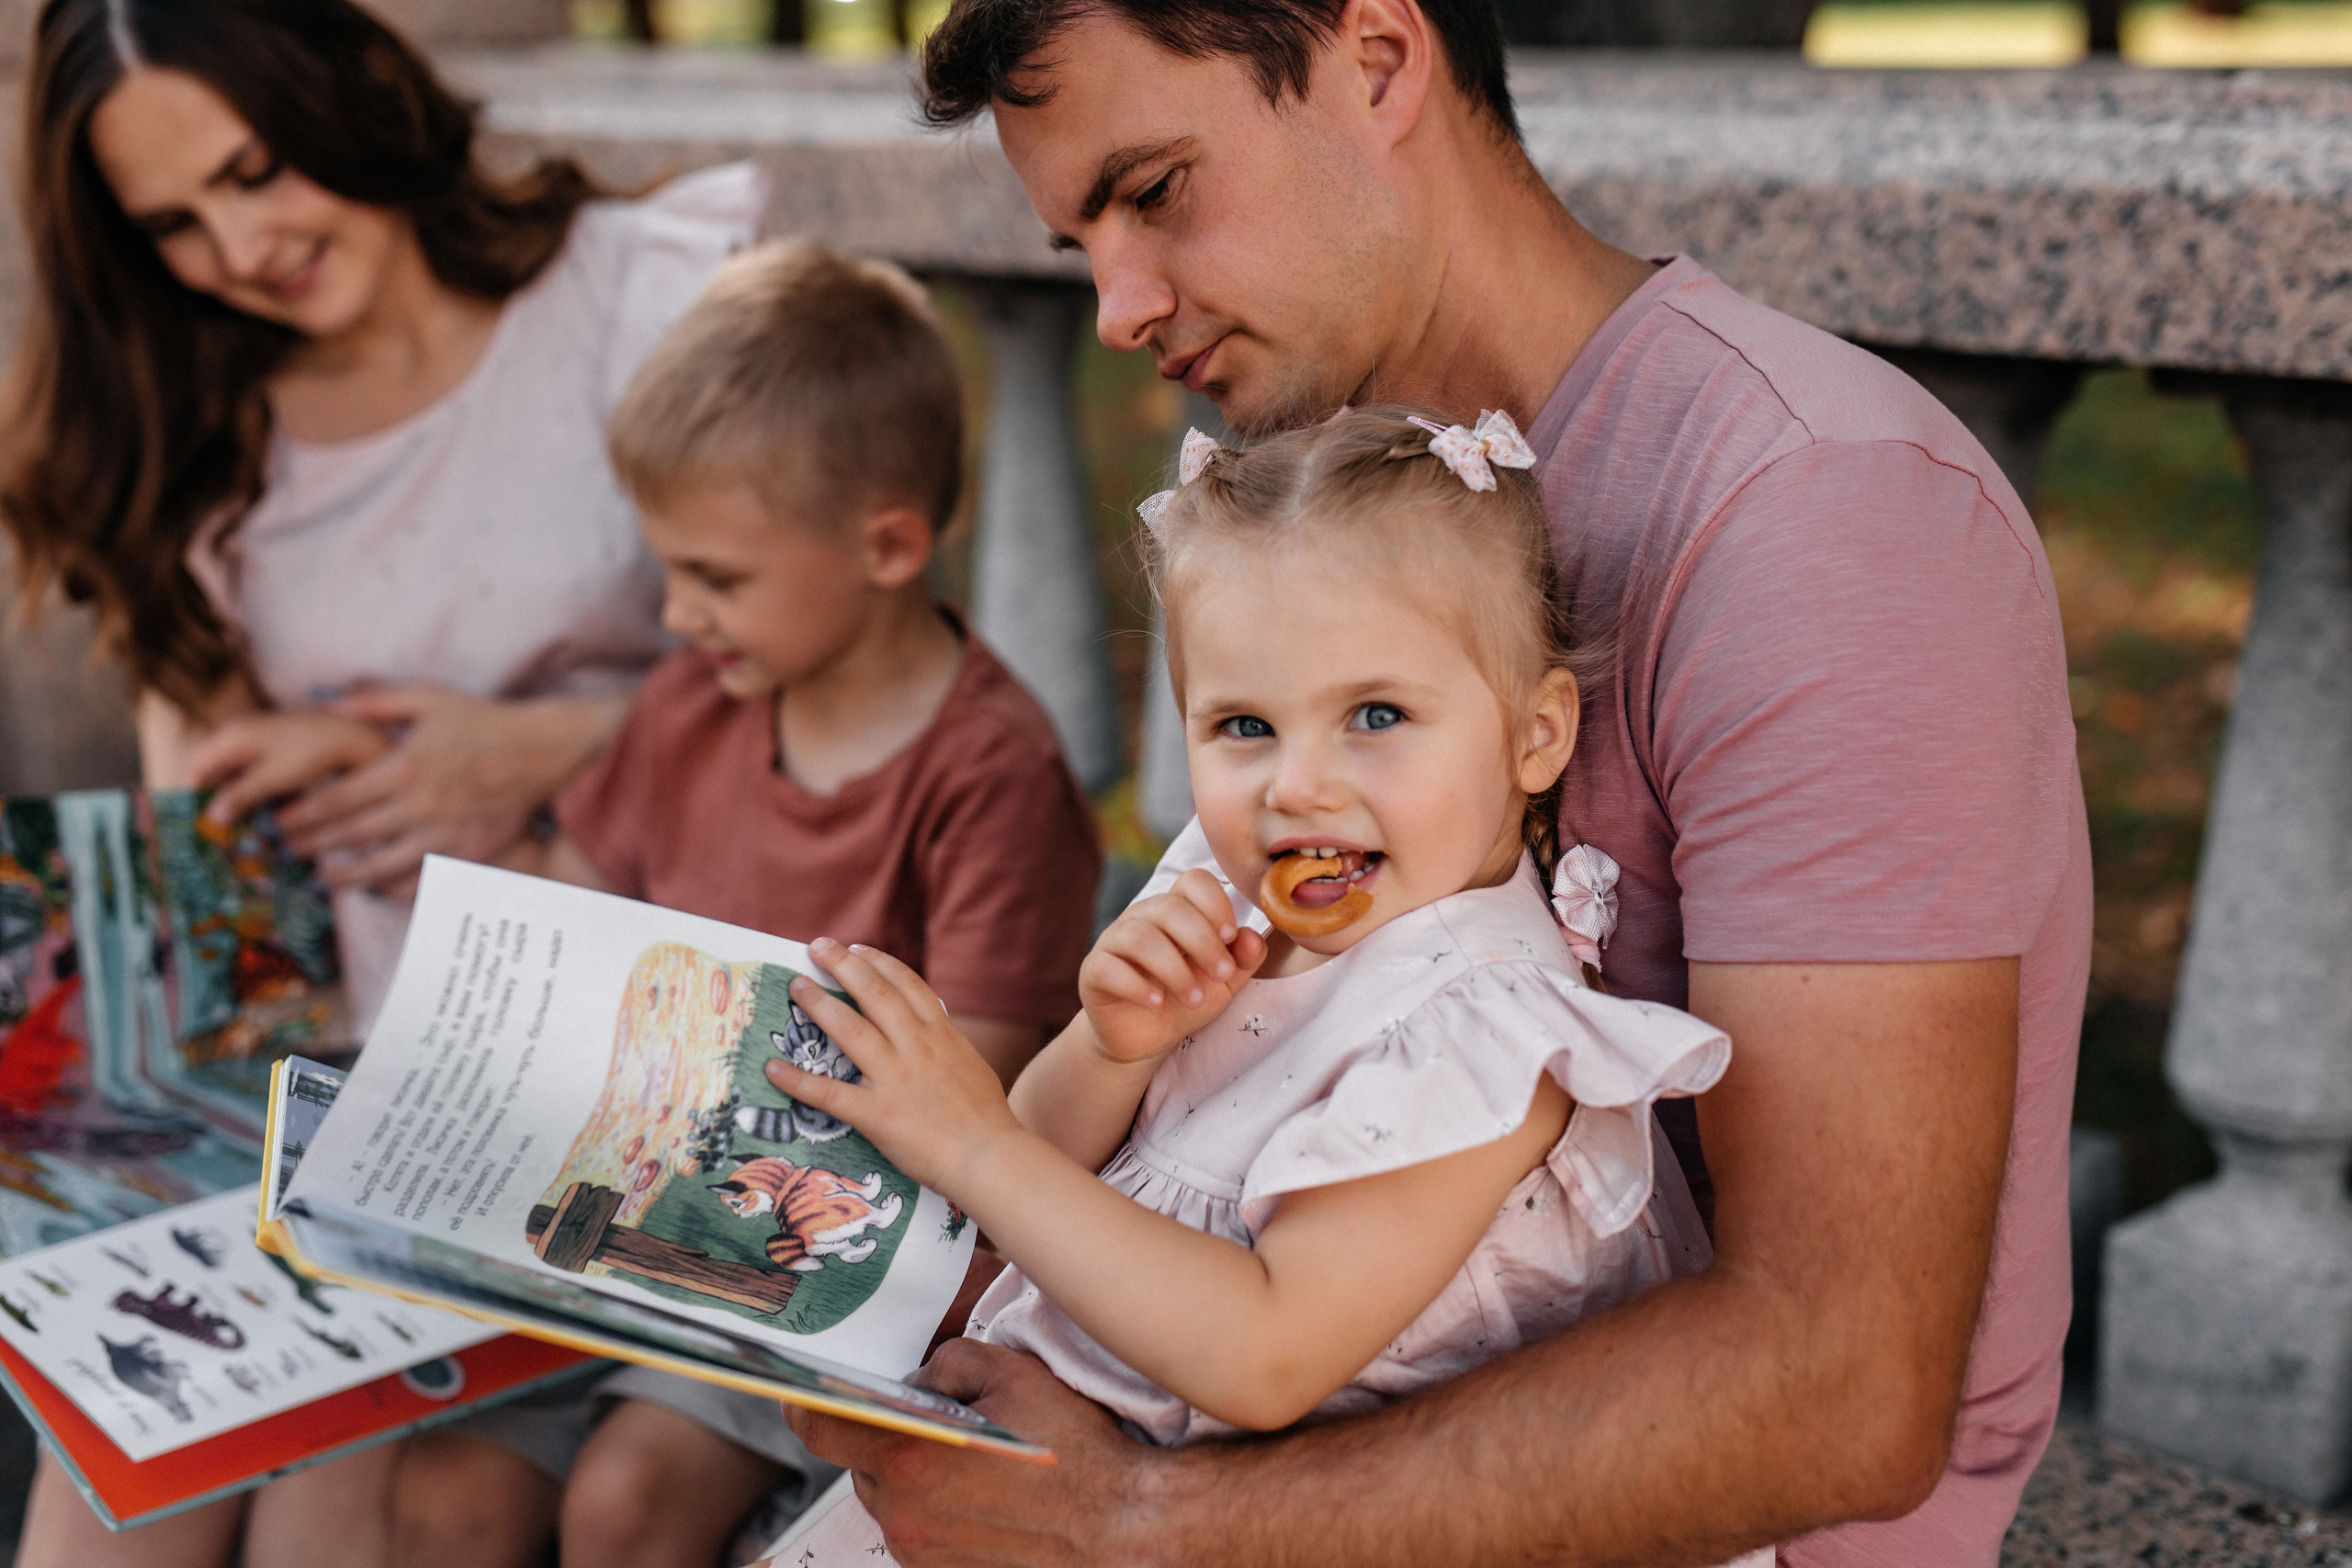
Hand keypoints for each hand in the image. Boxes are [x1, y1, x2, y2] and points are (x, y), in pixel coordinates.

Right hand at [186, 711, 392, 825]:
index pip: (194, 769)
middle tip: (215, 837)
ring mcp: (256, 745)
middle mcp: (238, 737)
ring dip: (234, 805)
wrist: (354, 736)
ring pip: (232, 780)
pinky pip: (252, 779)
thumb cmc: (312, 753)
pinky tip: (259, 822)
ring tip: (236, 835)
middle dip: (213, 805)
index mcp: (230, 737)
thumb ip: (240, 796)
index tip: (195, 828)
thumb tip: (211, 817)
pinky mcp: (273, 755)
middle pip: (211, 776)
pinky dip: (253, 799)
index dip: (190, 799)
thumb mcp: (273, 778)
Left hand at [272, 686, 618, 897]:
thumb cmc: (483, 721)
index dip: (302, 814)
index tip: (280, 821)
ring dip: (344, 875)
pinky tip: (376, 887)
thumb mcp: (428, 699)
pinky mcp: (468, 853)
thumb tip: (326, 704)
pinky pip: (422, 880)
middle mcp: (419, 806)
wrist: (542, 750)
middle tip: (285, 850)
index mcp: (404, 768)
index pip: (336, 800)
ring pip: (380, 866)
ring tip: (322, 876)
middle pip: (350, 835)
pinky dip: (393, 888)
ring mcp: (444, 834)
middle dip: (311, 844)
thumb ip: (375, 702)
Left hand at [768, 940, 1025, 1194]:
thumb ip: (946, 1044)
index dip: (878, 962)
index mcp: (941, 1034)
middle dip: (843, 965)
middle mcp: (916, 1047)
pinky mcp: (877, 1114)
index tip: (856, 949)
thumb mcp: (970, 1064)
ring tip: (796, 986)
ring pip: (849, 1030)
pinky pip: (829, 1093)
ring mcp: (895, 1078)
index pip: (907, 984)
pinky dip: (797, 1080)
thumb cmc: (986, 1117)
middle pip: (874, 993)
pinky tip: (773, 1067)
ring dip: (818, 1004)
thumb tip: (931, 1029)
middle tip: (817, 947)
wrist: (989, 1157)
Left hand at [785, 1339, 1159, 1567]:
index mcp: (905, 1458)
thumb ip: (947, 1363)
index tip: (809, 1387)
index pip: (818, 1427)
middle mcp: (902, 1515)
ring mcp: (922, 1556)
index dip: (809, 1400)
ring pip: (893, 1500)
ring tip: (973, 1460)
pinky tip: (988, 1496)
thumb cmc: (1073, 1451)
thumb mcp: (1010, 1373)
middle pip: (863, 1463)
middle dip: (888, 1434)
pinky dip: (941, 1510)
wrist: (1123, 1528)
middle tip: (936, 1417)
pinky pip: (922, 1533)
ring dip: (917, 1475)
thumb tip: (920, 1378)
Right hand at [1080, 869, 1266, 1064]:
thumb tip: (1252, 937)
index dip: (1215, 903)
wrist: (1146, 1039)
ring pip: (1141, 937)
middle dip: (1202, 942)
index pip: (1193, 881)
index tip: (1230, 937)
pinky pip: (1109, 968)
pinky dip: (1137, 986)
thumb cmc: (1185, 999)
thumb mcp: (1223, 983)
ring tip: (1193, 998)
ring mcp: (1114, 942)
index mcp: (1177, 910)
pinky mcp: (1094, 972)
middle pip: (1169, 907)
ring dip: (1174, 970)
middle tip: (1222, 975)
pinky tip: (1156, 1003)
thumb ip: (1242, 960)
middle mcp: (1142, 917)